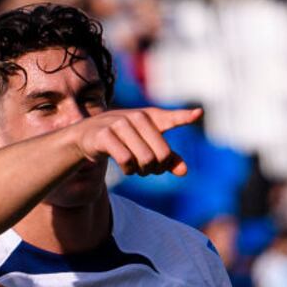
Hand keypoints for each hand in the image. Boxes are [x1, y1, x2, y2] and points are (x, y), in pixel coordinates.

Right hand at [71, 107, 200, 176]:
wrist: (87, 136)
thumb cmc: (123, 140)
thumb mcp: (146, 146)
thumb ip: (167, 158)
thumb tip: (184, 172)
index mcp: (150, 116)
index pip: (170, 118)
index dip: (184, 117)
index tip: (198, 114)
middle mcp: (136, 117)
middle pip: (161, 154)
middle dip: (158, 168)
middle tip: (150, 170)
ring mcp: (119, 124)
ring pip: (144, 159)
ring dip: (142, 171)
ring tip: (137, 169)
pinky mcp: (104, 135)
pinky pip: (125, 160)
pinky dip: (129, 170)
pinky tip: (127, 168)